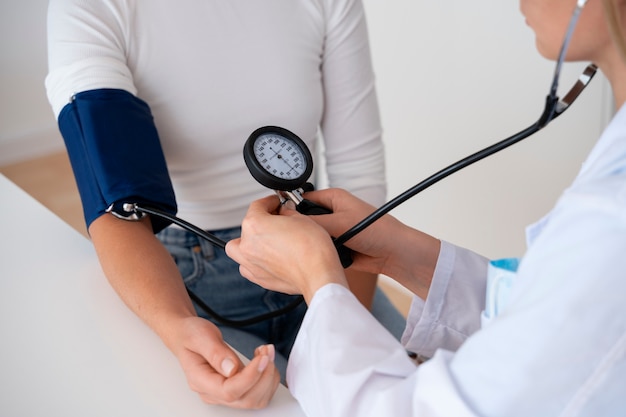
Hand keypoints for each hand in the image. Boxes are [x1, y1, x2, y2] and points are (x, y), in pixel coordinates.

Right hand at [171, 316, 279, 408]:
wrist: (187, 336)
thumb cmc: (190, 335)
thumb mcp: (199, 337)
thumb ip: (215, 353)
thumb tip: (231, 369)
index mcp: (201, 382)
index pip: (230, 391)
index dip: (250, 377)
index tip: (262, 358)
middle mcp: (213, 393)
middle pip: (246, 399)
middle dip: (264, 376)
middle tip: (267, 351)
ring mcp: (225, 393)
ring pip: (256, 399)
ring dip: (268, 377)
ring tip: (266, 353)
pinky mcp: (236, 388)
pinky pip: (258, 392)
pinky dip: (268, 377)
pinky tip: (263, 360)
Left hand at [226, 195, 347, 302]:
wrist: (318, 274)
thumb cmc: (312, 249)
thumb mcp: (302, 219)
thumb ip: (288, 212)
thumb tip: (285, 211)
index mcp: (255, 225)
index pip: (257, 206)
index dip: (270, 201)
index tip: (277, 203)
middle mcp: (248, 244)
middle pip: (248, 226)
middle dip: (262, 221)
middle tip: (278, 220)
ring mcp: (251, 263)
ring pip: (238, 248)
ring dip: (249, 241)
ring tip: (265, 240)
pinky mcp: (259, 278)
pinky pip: (246, 266)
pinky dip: (253, 261)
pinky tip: (266, 257)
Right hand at [299, 188, 440, 297]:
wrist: (393, 253)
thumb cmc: (376, 230)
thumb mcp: (340, 222)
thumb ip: (313, 222)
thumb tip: (290, 223)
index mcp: (332, 198)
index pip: (302, 199)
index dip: (291, 209)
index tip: (280, 220)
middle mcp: (332, 213)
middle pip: (304, 220)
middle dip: (301, 230)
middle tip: (294, 238)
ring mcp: (334, 231)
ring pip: (311, 238)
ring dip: (312, 244)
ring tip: (309, 250)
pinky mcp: (337, 247)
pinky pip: (320, 250)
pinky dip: (320, 255)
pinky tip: (318, 258)